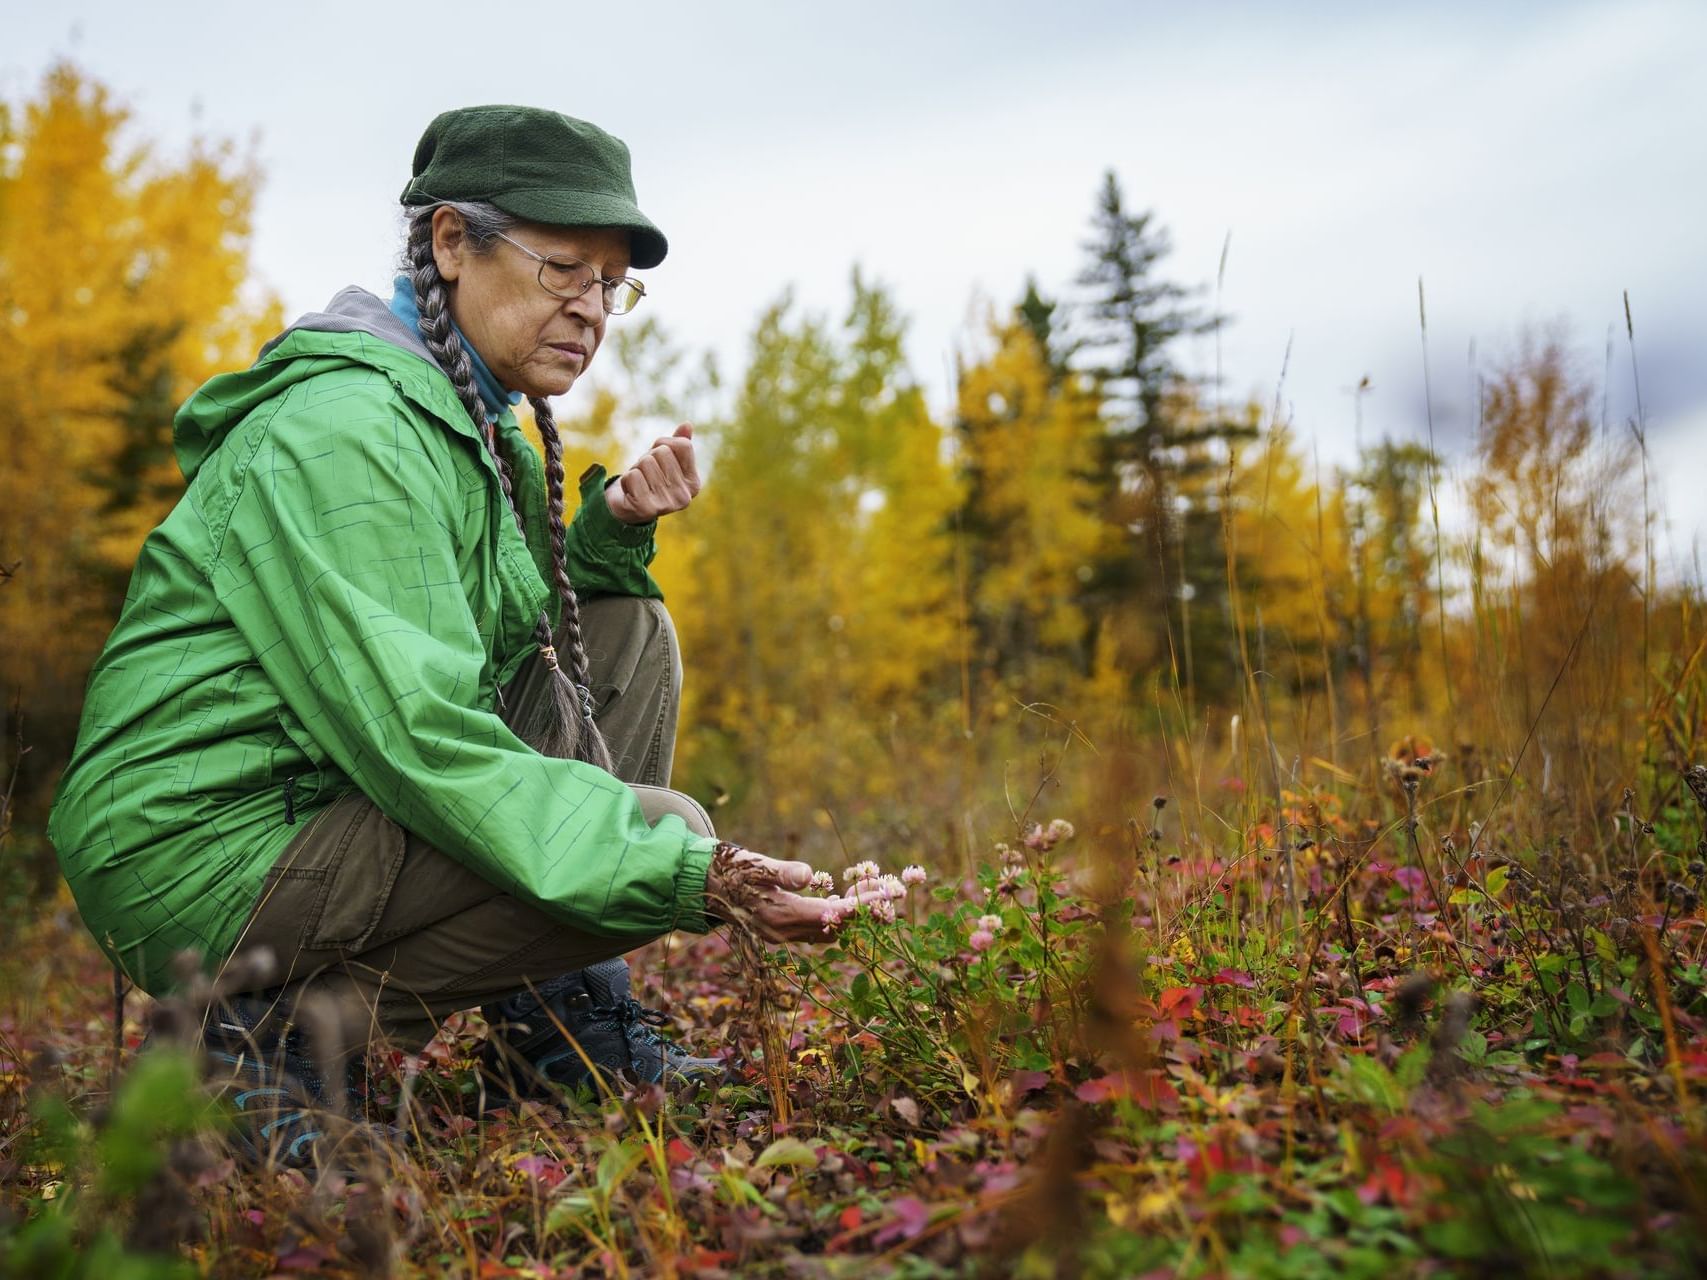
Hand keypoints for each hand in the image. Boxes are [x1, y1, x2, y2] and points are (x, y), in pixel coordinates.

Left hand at [605, 423, 700, 524]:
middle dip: (648, 458)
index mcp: (694, 484)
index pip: (683, 445)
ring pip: (645, 462)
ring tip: (638, 483)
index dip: (664, 444)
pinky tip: (630, 493)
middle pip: (662, 452)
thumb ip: (677, 444)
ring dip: (636, 469)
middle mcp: (684, 497)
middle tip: (646, 475)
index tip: (658, 459)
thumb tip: (687, 425)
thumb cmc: (649, 478)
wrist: (627, 507)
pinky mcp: (645, 508)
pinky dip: (626, 480)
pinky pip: (632, 475)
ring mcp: (666, 505)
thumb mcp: (664, 459)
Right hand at [704, 847, 885, 943]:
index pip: (831, 915)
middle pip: (835, 928)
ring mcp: (781, 936)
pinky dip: (833, 918)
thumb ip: (782, 871)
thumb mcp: (756, 864)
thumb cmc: (732, 869)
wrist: (704, 885)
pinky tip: (840, 900)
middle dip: (863, 912)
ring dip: (850, 917)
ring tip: (871, 895)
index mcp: (780, 916)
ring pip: (827, 933)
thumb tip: (808, 875)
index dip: (861, 906)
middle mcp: (783, 933)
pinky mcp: (780, 932)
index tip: (886, 894)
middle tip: (887, 891)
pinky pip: (815, 931)